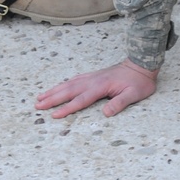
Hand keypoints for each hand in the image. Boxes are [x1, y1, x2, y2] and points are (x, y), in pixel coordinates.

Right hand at [35, 59, 158, 118]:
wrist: (141, 64)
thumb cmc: (138, 82)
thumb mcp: (134, 94)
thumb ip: (120, 103)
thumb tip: (106, 113)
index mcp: (101, 86)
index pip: (81, 100)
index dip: (67, 108)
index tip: (54, 115)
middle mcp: (93, 80)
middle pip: (69, 90)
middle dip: (52, 98)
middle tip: (37, 105)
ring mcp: (92, 76)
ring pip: (69, 83)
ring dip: (54, 90)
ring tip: (40, 97)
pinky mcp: (93, 76)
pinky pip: (74, 79)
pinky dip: (63, 84)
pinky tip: (58, 87)